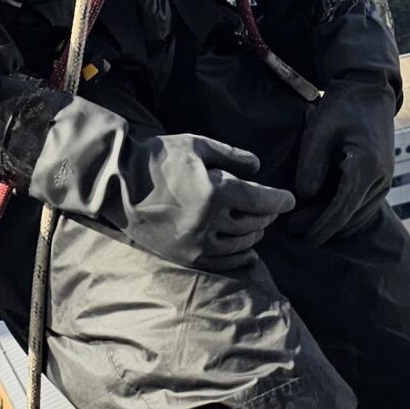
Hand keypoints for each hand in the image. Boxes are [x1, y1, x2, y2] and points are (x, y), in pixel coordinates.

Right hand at [29, 99, 292, 270]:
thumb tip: (258, 168)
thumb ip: (232, 156)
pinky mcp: (185, 256)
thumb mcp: (197, 146)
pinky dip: (239, 257)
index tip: (290, 200)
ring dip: (254, 233)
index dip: (280, 200)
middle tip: (272, 207)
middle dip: (267, 214)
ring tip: (257, 224)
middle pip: (253, 223)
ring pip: (240, 244)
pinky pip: (222, 262)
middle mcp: (209, 222)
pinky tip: (247, 251)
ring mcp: (197, 243)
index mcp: (215, 192)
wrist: (119, 185)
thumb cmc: (159, 158)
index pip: (260, 201)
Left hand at [290, 79, 397, 244]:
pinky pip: (363, 206)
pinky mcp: (382, 179)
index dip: (322, 226)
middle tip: (292, 230)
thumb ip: (311, 164)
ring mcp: (385, 180)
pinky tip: (325, 218)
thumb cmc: (342, 108)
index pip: (342, 208)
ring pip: (358, 214)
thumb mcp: (319, 130)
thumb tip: (305, 196)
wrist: (370, 92)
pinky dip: (345, 215)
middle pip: (350, 215)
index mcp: (367, 167)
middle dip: (323, 227)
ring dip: (333, 223)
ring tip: (303, 226)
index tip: (304, 238)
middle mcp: (381, 179)